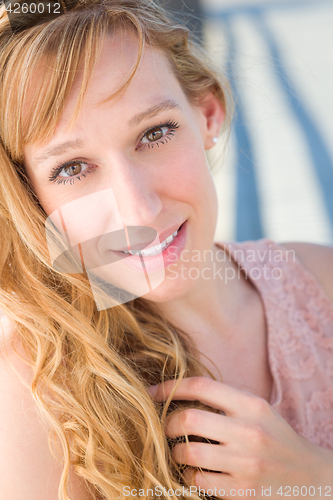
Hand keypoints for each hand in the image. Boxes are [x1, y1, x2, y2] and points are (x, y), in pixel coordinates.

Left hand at [148, 377, 330, 498]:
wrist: (309, 476)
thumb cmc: (274, 436)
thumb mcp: (257, 408)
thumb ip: (224, 398)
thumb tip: (178, 390)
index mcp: (252, 405)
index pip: (202, 386)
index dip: (171, 387)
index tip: (152, 392)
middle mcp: (249, 432)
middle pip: (189, 419)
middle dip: (168, 423)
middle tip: (166, 426)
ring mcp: (246, 464)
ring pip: (188, 454)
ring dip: (176, 452)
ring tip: (180, 450)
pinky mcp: (242, 492)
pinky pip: (198, 481)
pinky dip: (189, 475)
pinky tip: (194, 471)